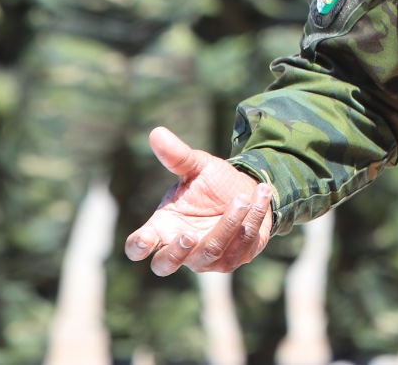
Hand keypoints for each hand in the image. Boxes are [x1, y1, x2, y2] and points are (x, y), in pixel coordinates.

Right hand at [124, 127, 274, 275]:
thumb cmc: (215, 182)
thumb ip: (178, 156)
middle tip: (189, 234)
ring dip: (228, 225)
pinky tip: (259, 196)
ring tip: (242, 198)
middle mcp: (181, 247)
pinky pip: (240, 248)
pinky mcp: (232, 259)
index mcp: (163, 225)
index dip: (138, 248)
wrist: (249, 190)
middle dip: (176, 253)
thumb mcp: (198, 166)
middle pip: (165, 265)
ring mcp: (205, 258)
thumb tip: (157, 132)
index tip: (146, 241)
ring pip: (210, 253)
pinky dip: (251, 220)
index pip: (139, 246)